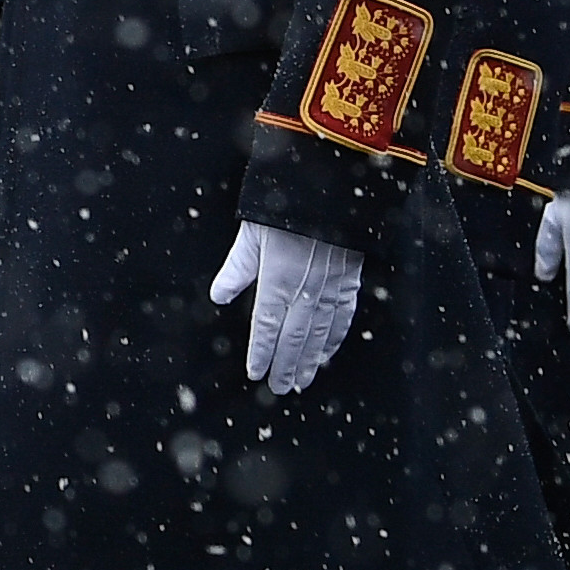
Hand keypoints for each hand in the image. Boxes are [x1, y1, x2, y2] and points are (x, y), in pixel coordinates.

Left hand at [209, 219, 362, 396]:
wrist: (333, 183)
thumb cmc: (287, 202)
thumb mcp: (253, 232)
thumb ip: (237, 267)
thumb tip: (219, 295)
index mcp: (279, 278)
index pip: (267, 326)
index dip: (262, 352)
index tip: (256, 372)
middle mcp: (307, 288)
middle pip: (295, 337)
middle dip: (286, 365)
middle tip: (279, 387)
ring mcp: (332, 285)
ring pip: (320, 333)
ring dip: (310, 360)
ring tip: (302, 380)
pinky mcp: (351, 278)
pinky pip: (344, 316)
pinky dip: (334, 338)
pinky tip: (327, 353)